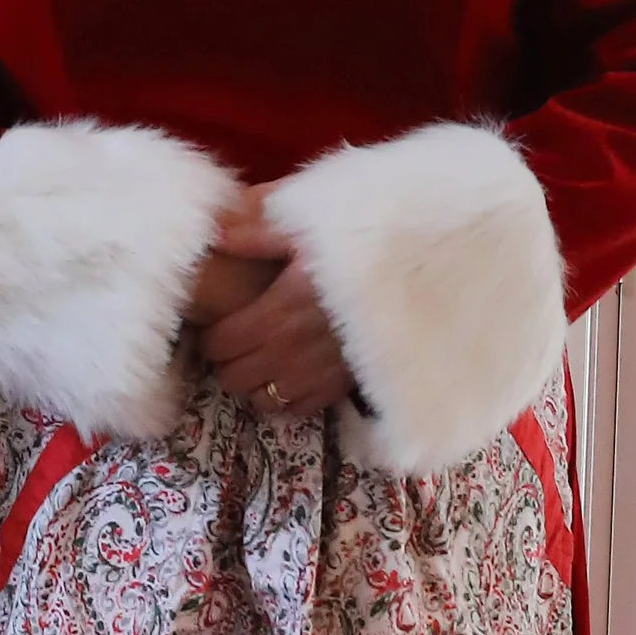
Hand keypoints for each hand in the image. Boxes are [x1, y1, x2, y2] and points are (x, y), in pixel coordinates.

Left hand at [199, 195, 356, 414]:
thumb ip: (256, 231)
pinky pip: (298, 409)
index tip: (220, 323)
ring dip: (257, 382)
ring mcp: (318, 373)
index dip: (213, 335)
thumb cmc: (361, 244)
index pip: (219, 344)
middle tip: (238, 342)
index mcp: (277, 312)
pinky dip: (288, 397)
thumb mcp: (308, 225)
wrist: (421, 273)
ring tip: (263, 360)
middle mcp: (292, 350)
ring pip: (262, 400)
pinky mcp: (344, 386)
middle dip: (229, 361)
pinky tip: (292, 374)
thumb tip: (214, 233)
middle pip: (234, 377)